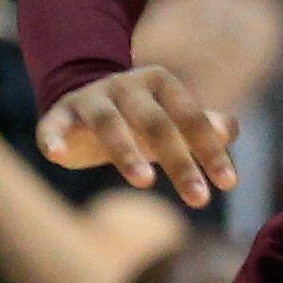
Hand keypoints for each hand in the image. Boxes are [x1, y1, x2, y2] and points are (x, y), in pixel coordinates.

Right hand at [39, 64, 236, 208]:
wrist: (86, 102)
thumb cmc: (142, 119)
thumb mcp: (175, 120)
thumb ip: (204, 125)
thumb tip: (229, 130)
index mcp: (161, 83)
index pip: (191, 118)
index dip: (210, 151)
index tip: (229, 185)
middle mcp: (125, 86)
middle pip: (155, 123)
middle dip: (179, 162)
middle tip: (199, 199)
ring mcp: (90, 98)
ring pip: (109, 123)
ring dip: (126, 152)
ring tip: (145, 182)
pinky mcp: (58, 115)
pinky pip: (54, 125)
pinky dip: (54, 138)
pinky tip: (57, 155)